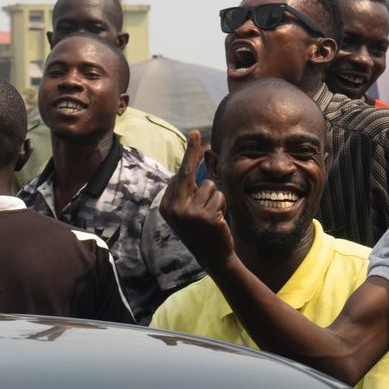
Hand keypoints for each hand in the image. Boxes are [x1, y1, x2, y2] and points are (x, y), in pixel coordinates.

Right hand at [159, 131, 234, 269]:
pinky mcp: (206, 217)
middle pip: (188, 172)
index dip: (189, 155)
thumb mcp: (185, 212)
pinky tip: (217, 221)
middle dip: (192, 149)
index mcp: (166, 206)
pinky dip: (222, 206)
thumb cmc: (201, 230)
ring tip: (211, 215)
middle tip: (196, 131)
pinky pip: (220, 197)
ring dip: (215, 198)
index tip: (193, 135)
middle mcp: (174, 208)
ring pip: (210, 186)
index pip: (179, 174)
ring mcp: (190, 213)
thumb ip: (185, 192)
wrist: (213, 257)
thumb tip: (187, 168)